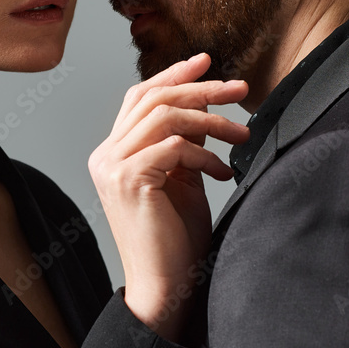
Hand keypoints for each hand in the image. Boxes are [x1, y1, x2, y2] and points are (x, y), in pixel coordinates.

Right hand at [88, 53, 249, 339]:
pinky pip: (173, 146)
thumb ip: (186, 143)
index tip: (207, 61)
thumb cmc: (175, 240)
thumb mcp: (183, 179)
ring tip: (243, 135)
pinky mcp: (128, 179)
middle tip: (241, 87)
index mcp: (113, 153)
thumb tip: (205, 107)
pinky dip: (205, 154)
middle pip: (153, 98)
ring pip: (164, 116)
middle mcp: (105, 155)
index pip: (140, 98)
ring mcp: (112, 166)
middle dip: (201, 87)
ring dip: (211, 120)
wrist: (165, 287)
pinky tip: (224, 172)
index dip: (174, 76)